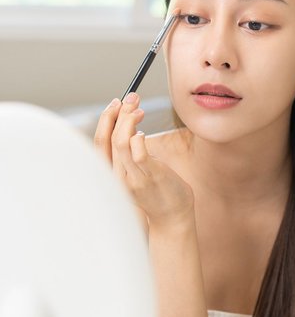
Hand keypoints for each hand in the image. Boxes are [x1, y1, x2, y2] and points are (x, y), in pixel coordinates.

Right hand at [93, 93, 193, 228]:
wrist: (172, 218)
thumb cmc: (157, 191)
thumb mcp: (137, 172)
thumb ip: (130, 154)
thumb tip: (130, 126)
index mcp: (112, 174)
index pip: (99, 142)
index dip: (105, 119)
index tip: (116, 103)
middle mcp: (117, 176)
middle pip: (107, 139)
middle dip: (116, 113)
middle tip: (130, 98)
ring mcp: (133, 178)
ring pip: (120, 143)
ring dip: (128, 120)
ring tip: (140, 110)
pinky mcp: (151, 177)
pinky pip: (139, 155)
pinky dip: (138, 139)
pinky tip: (142, 132)